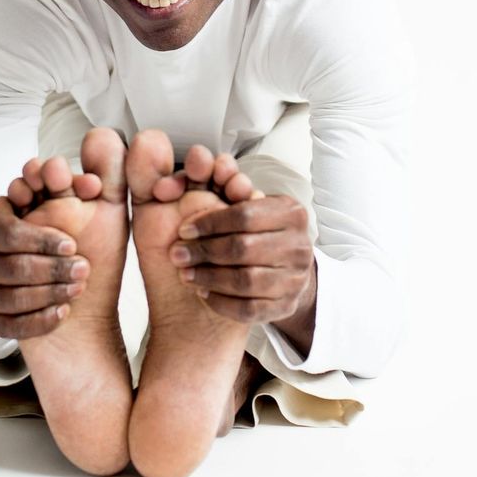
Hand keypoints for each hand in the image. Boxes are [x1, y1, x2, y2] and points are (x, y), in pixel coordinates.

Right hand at [0, 195, 89, 339]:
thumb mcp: (46, 202)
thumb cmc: (34, 229)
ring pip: (11, 299)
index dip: (43, 240)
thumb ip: (68, 187)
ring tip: (76, 288)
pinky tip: (62, 310)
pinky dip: (39, 321)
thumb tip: (93, 183)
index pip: (9, 233)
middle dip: (52, 270)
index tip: (72, 244)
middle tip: (82, 269)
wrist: (16, 263)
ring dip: (50, 294)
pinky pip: (9, 326)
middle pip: (11, 268)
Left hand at [169, 194, 316, 341]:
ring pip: (246, 281)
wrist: (287, 267)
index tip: (184, 229)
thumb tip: (195, 166)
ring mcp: (296, 279)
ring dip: (209, 278)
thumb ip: (225, 190)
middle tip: (177, 254)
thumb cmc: (259, 230)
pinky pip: (250, 310)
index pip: (244, 215)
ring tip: (186, 274)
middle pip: (244, 248)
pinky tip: (203, 293)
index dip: (209, 222)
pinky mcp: (287, 306)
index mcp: (291, 213)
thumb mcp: (249, 204)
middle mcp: (299, 246)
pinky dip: (221, 303)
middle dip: (204, 251)